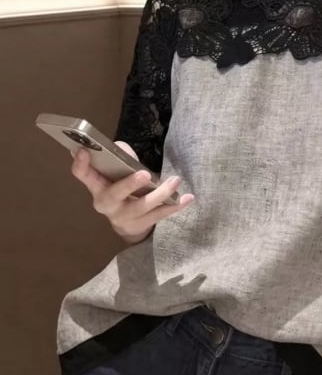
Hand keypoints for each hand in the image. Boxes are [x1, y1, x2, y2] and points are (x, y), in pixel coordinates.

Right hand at [70, 141, 193, 244]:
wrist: (129, 223)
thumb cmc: (122, 190)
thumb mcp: (117, 174)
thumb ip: (120, 158)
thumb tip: (122, 150)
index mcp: (96, 186)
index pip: (82, 175)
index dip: (81, 163)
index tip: (83, 150)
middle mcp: (106, 203)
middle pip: (114, 195)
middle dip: (129, 184)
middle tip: (145, 174)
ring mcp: (123, 217)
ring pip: (142, 206)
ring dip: (160, 193)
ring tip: (175, 181)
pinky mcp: (141, 225)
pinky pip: (159, 215)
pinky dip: (175, 206)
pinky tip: (187, 198)